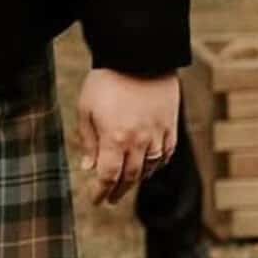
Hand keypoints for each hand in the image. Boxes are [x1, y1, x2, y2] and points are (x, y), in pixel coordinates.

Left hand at [77, 67, 179, 204]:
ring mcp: (158, 135)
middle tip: (110, 199)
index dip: (101, 192)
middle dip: (118, 191)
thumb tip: (89, 167)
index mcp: (115, 139)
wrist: (138, 57)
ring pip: (149, 168)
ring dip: (137, 180)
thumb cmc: (106, 80)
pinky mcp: (171, 126)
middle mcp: (139, 142)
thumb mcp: (86, 108)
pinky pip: (166, 154)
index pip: (108, 176)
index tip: (96, 200)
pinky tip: (149, 168)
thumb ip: (89, 141)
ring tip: (127, 184)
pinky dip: (157, 165)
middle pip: (129, 177)